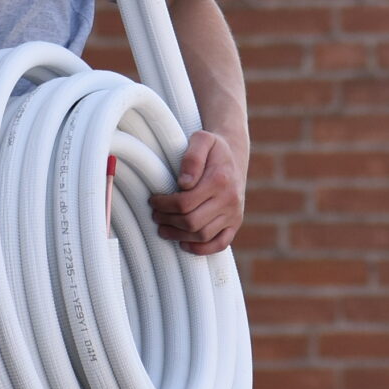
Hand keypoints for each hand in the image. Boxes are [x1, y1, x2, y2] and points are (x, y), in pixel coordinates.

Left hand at [150, 129, 243, 254]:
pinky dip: (201, 249)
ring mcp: (234, 214)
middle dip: (168, 221)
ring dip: (178, 235)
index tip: (153, 200)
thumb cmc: (212, 148)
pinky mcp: (235, 223)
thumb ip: (192, 157)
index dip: (164, 204)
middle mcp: (229, 200)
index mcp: (220, 180)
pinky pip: (220, 244)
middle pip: (192, 221)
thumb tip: (184, 183)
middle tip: (155, 215)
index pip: (185, 202)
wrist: (234, 154)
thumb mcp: (202, 140)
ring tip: (163, 228)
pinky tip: (184, 243)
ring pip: (203, 235)